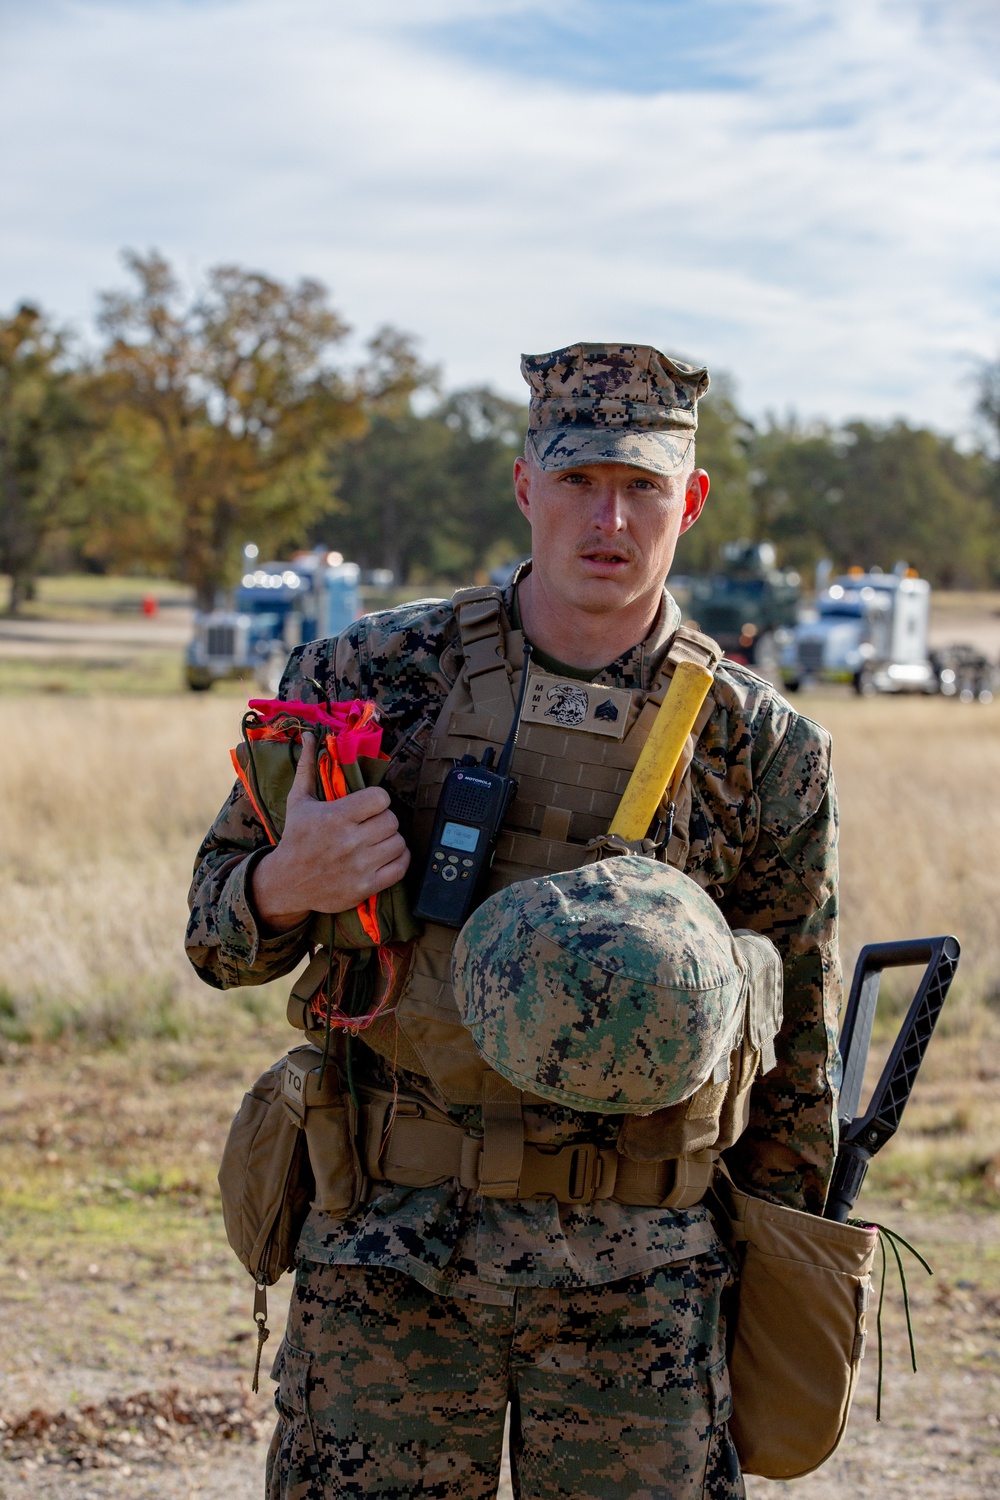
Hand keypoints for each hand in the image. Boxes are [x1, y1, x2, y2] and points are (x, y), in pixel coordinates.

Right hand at [251, 733, 409, 931]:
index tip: (369, 804)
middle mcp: (349, 842)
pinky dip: (398, 859)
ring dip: (391, 839)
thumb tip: (309, 736)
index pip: (381, 798)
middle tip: (372, 823)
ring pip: (398, 842)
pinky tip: (385, 855)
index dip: (378, 799)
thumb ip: (308, 767)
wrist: (286, 882)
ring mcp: (359, 866)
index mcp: (335, 817)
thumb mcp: (298, 801)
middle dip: (384, 819)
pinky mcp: (366, 886)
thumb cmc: (296, 838)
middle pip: (392, 820)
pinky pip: (400, 866)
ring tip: (376, 839)